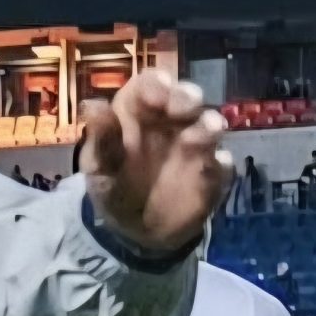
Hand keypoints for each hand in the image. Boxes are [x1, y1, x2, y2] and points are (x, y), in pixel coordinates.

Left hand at [81, 70, 229, 256]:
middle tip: (185, 107)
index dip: (157, 83)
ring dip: (209, 125)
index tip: (159, 91)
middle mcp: (171, 122)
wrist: (133, 232)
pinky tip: (215, 167)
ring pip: (211, 124)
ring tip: (200, 136)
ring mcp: (195, 146)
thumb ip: (100, 138)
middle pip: (186, 96)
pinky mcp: (212, 174)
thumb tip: (91, 105)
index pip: (151, 84)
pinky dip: (221, 163)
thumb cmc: (113, 186)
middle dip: (187, 97)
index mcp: (139, 112)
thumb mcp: (98, 166)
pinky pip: (223, 164)